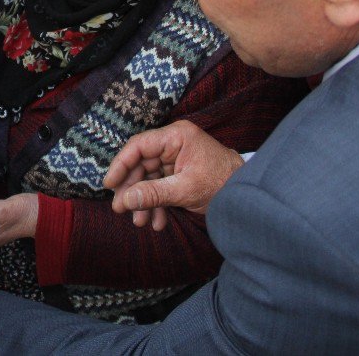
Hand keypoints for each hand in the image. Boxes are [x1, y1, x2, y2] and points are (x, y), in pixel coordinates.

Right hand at [103, 120, 243, 230]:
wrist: (249, 197)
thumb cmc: (223, 184)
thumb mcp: (185, 190)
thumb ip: (153, 194)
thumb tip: (125, 199)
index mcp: (176, 137)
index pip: (139, 146)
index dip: (121, 164)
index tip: (110, 185)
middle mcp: (174, 144)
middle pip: (141, 164)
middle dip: (133, 190)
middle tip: (121, 209)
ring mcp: (176, 158)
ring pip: (149, 178)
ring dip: (144, 201)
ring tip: (141, 222)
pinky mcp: (179, 173)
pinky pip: (160, 186)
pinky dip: (156, 204)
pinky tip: (157, 222)